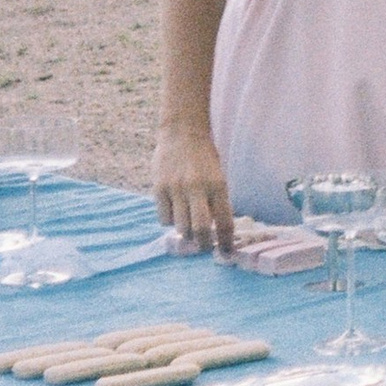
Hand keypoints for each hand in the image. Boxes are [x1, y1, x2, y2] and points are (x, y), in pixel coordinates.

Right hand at [154, 128, 234, 254]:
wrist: (182, 132)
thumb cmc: (204, 158)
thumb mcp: (218, 177)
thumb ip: (217, 201)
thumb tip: (216, 231)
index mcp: (218, 185)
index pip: (224, 221)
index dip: (225, 241)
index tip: (226, 252)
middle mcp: (197, 188)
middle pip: (200, 229)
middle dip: (203, 245)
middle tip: (204, 247)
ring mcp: (176, 189)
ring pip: (180, 227)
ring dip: (186, 233)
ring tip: (189, 228)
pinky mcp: (159, 188)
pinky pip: (164, 218)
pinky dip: (170, 221)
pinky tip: (174, 212)